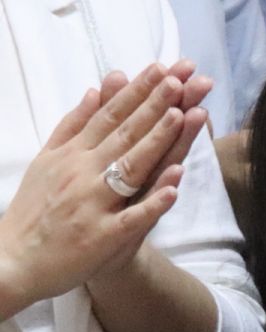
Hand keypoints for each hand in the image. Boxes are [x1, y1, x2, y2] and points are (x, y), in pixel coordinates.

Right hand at [0, 62, 209, 316]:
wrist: (15, 259)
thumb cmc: (37, 208)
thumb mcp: (49, 159)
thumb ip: (75, 125)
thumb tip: (97, 91)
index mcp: (73, 154)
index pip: (110, 116)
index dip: (137, 92)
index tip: (162, 68)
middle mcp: (83, 173)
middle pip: (124, 134)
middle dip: (153, 105)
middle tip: (180, 78)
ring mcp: (94, 204)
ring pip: (130, 168)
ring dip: (156, 141)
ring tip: (180, 115)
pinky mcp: (103, 237)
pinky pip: (133, 217)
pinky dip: (153, 202)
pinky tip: (175, 186)